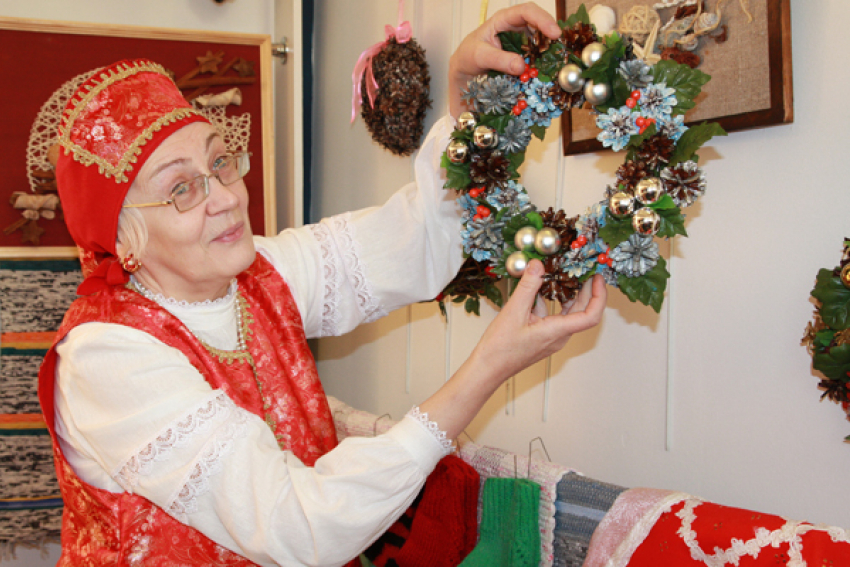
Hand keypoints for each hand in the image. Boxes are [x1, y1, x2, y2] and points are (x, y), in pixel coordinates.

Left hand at [448, 3, 561, 117]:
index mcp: (504, 20)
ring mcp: (521, 43)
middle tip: (558, 50)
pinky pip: (536, 57)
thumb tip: (520, 66)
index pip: (527, 12)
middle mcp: (516, 29)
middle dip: (550, 36)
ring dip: (548, 51)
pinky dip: (542, 64)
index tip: (553, 33)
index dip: (542, 19)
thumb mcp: (479, 56)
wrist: (465, 71)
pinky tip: (546, 71)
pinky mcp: (523, 58)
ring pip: (541, 42)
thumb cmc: (468, 56)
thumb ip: (498, 60)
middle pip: (539, 25)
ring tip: (554, 62)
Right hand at [470, 260, 606, 383]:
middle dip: (587, 290)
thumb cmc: (500, 348)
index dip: (599, 296)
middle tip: (586, 271)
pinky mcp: (544, 337)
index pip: (590, 316)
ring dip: (570, 295)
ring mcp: (552, 338)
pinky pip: (555, 317)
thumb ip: (528, 286)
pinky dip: (552, 302)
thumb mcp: (513, 311)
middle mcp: (559, 336)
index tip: (597, 278)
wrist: (489, 368)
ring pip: (569, 314)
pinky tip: (539, 292)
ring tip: (566, 276)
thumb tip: (538, 265)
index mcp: (557, 332)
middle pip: (583, 312)